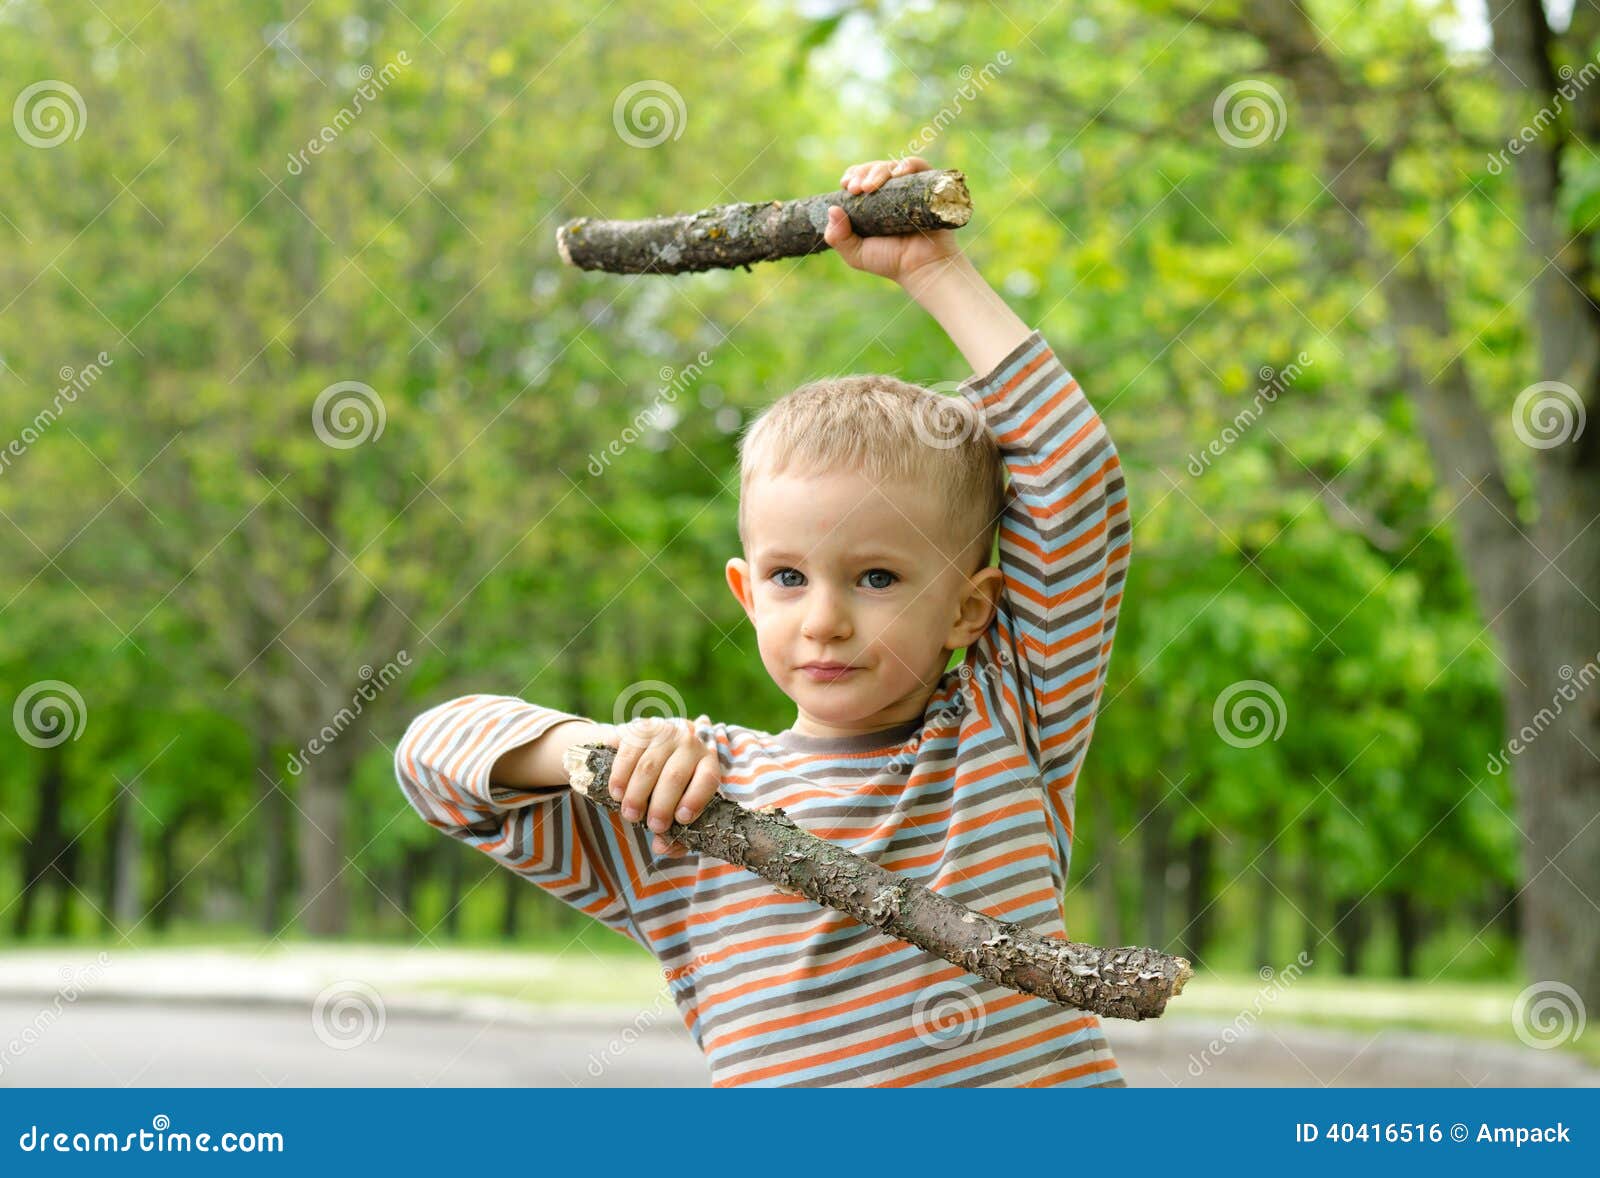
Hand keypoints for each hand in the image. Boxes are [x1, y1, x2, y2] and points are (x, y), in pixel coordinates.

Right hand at [603, 717, 720, 854]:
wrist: (651, 746)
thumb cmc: (669, 785)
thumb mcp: (679, 804)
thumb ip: (676, 831)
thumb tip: (663, 848)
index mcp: (707, 761)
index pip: (707, 779)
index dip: (696, 800)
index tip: (682, 819)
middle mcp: (689, 742)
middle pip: (675, 776)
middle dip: (662, 805)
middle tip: (652, 826)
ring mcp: (664, 732)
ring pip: (649, 767)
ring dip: (637, 795)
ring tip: (631, 815)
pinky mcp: (639, 728)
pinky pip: (628, 754)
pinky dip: (620, 777)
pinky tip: (617, 794)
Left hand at [824, 156, 962, 286]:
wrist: (921, 268)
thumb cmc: (890, 261)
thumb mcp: (855, 254)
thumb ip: (838, 237)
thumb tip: (832, 208)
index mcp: (872, 202)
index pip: (860, 178)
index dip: (852, 176)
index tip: (847, 185)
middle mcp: (890, 192)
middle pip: (874, 169)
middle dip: (863, 173)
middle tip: (857, 188)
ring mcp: (909, 189)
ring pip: (892, 166)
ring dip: (879, 171)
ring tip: (870, 187)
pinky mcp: (927, 187)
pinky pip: (918, 167)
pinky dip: (908, 165)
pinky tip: (898, 173)